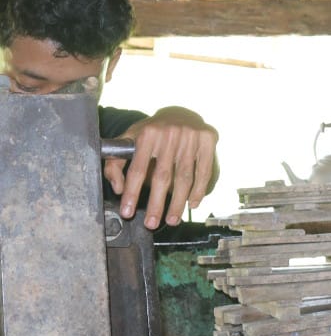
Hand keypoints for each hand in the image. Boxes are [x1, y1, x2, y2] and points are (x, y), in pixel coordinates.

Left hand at [106, 107, 218, 228]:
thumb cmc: (152, 132)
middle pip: (162, 176)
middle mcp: (169, 134)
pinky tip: (192, 203)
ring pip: (185, 177)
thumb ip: (116, 163)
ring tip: (172, 219)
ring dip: (178, 202)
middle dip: (156, 203)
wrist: (180, 112)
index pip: (137, 169)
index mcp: (147, 134)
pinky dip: (199, 189)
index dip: (132, 192)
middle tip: (151, 224)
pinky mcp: (208, 139)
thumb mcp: (129, 140)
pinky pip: (204, 170)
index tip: (128, 212)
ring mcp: (190, 137)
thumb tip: (118, 188)